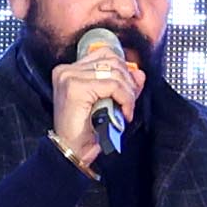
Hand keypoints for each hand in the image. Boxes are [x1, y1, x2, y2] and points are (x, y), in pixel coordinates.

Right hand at [49, 39, 132, 172]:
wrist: (72, 151)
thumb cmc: (87, 131)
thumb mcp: (109, 102)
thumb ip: (123, 85)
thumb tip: (139, 73)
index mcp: (70, 70)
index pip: (106, 54)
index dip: (124, 70)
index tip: (130, 90)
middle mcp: (67, 70)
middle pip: (112, 61)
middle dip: (128, 82)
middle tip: (131, 102)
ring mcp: (69, 76)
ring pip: (115, 73)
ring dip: (128, 93)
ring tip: (127, 110)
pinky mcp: (75, 87)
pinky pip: (113, 85)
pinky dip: (125, 99)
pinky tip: (124, 114)